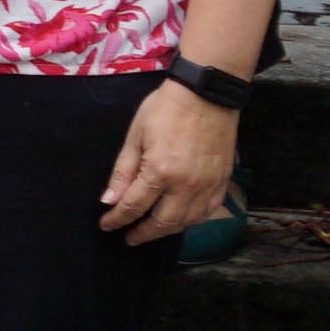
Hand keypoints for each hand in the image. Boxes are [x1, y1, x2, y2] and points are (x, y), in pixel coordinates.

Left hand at [101, 80, 243, 244]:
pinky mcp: (222, 181)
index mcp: (160, 172)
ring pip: (187, 222)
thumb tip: (109, 201)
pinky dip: (192, 221)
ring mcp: (207, 186)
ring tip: (152, 230)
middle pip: (162, 222)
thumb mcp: (136, 135)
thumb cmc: (165, 109)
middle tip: (129, 237)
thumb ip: (123, 171)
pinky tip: (181, 219)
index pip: (134, 206)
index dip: (117, 219)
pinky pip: (207, 212)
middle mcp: (186, 185)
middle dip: (143, 234)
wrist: (206, 93)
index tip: (107, 225)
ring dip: (167, 230)